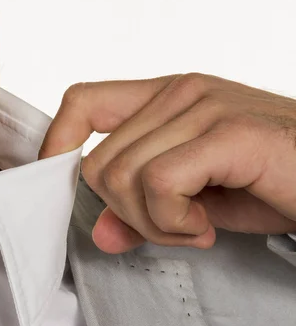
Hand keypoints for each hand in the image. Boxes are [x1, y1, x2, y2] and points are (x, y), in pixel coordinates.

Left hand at [39, 73, 295, 253]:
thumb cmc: (270, 182)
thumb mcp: (193, 202)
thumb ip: (141, 210)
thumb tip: (100, 232)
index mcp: (165, 96)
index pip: (83, 101)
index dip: (57, 142)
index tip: (56, 180)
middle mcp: (180, 92)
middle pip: (98, 162)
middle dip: (126, 212)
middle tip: (173, 225)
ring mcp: (203, 106)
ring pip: (121, 177)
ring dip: (154, 222)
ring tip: (195, 225)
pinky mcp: (227, 133)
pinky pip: (158, 185)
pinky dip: (175, 222)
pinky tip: (206, 227)